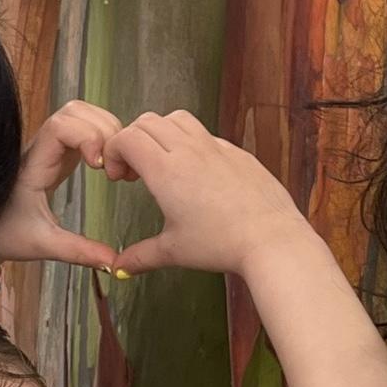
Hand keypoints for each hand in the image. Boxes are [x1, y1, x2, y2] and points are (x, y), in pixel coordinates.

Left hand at [0, 102, 122, 291]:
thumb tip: (113, 261)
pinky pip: (81, 130)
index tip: (99, 165)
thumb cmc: (2, 235)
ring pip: (80, 114)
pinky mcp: (57, 154)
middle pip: (75, 111)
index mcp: (33, 165)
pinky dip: (100, 137)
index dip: (87, 135)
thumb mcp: (42, 245)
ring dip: (103, 129)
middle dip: (102, 128)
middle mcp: (41, 149)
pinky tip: (105, 164)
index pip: (61, 126)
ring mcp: (49, 148)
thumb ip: (78, 251)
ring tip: (112, 162)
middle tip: (112, 163)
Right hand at [103, 111, 315, 279]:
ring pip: (178, 118)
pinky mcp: (238, 152)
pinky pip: (207, 135)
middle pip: (148, 121)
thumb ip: (141, 256)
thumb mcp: (174, 251)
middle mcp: (190, 151)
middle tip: (135, 171)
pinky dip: (192, 143)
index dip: (114, 151)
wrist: (272, 238)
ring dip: (162, 132)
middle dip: (133, 139)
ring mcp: (216, 147)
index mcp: (166, 170)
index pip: (126, 137)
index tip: (118, 176)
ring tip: (164, 162)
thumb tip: (120, 267)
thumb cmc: (223, 243)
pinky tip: (197, 173)